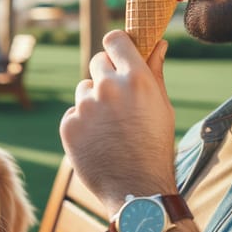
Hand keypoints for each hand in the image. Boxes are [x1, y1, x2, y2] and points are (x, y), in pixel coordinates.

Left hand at [59, 30, 177, 215]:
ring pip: (84, 89)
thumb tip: (159, 43)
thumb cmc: (155, 148)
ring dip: (94, 100)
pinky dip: (82, 123)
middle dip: (106, 75)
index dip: (116, 46)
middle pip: (98, 62)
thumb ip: (155, 72)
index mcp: (136, 79)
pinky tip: (98, 140)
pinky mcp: (69, 125)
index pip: (115, 39)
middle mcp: (109, 87)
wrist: (136, 191)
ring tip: (110, 127)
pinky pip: (74, 113)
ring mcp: (86, 106)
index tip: (119, 55)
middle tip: (117, 99)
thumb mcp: (162, 107)